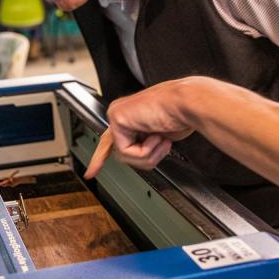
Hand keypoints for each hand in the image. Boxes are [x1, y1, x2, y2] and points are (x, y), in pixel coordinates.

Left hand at [84, 79, 198, 177]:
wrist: (187, 105)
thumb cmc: (181, 117)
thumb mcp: (160, 139)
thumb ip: (143, 147)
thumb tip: (137, 158)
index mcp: (131, 117)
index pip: (109, 141)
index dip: (100, 158)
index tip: (91, 173)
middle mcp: (122, 115)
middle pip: (121, 154)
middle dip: (143, 157)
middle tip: (162, 142)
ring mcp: (117, 115)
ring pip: (124, 156)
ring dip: (148, 154)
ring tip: (161, 139)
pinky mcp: (117, 118)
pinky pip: (126, 151)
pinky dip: (145, 150)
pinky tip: (155, 136)